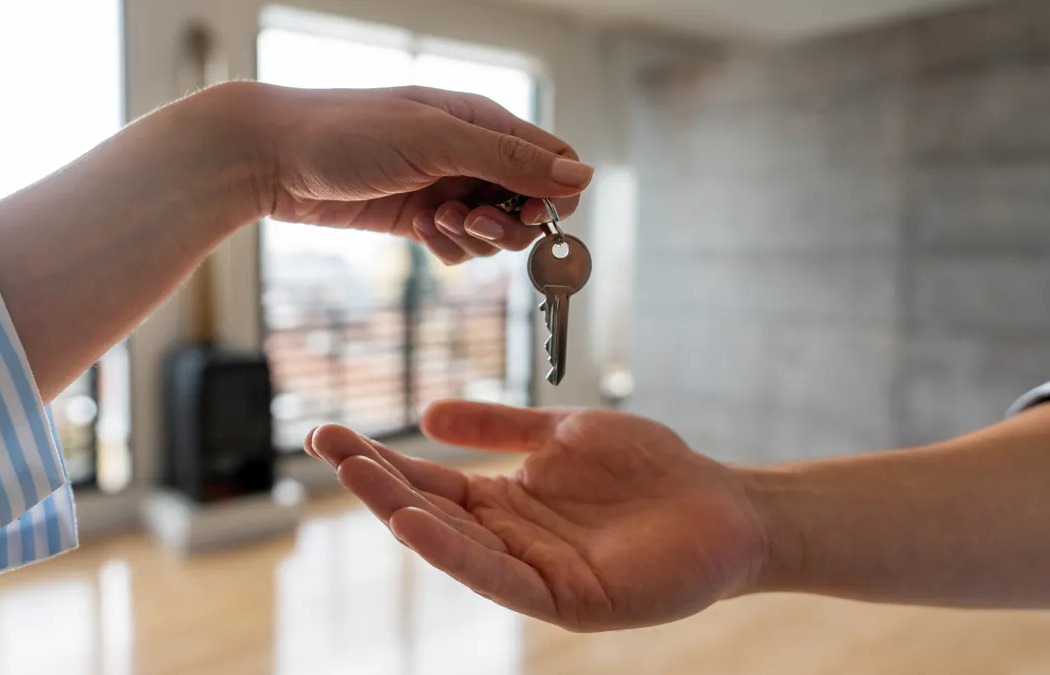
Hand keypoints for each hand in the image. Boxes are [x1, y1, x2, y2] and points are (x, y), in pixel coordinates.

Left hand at [226, 82, 593, 264]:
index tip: (531, 216)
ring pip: (494, 233)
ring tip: (434, 223)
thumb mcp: (436, 141)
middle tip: (466, 221)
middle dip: (507, 225)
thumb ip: (510, 160)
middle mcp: (470, 155)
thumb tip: (581, 178)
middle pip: (527, 205)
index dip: (553, 195)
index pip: (553, 161)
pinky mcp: (419, 218)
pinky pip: (459, 247)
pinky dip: (448, 248)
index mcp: (483, 122)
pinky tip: (419, 233)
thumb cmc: (348, 132)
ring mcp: (445, 188)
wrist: (273, 157)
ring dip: (473, 239)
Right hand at [305, 401, 770, 631]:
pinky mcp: (566, 600)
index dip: (380, 459)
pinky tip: (415, 523)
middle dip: (376, 481)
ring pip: (455, 546)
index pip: (430, 481)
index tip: (329, 433)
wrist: (724, 504)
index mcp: (506, 502)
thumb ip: (500, 426)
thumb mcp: (562, 434)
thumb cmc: (650, 470)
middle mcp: (509, 541)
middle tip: (325, 445)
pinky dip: (454, 553)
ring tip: (355, 476)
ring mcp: (534, 572)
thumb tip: (427, 414)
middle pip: (430, 511)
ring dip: (402, 511)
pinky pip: (500, 578)